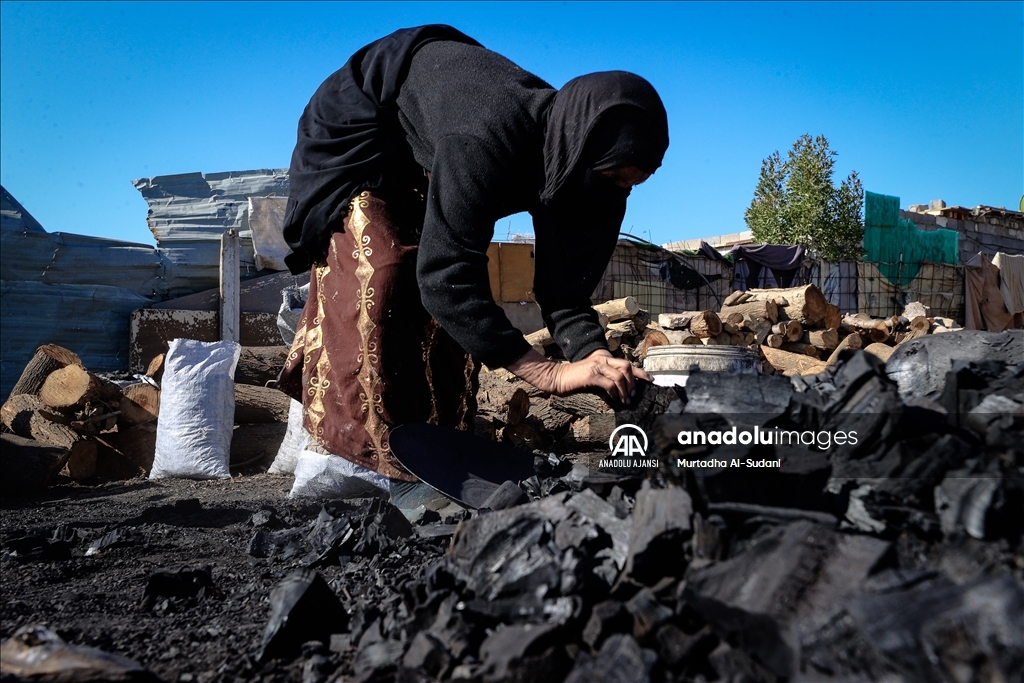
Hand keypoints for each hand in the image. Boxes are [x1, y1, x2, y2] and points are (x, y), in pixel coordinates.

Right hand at [506, 348, 651, 404]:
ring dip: (625, 390)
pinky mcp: (591, 375)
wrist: (557, 378)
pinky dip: (615, 393)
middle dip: (634, 382)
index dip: (640, 372)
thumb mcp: (593, 379)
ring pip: (620, 376)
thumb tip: (620, 393)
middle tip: (633, 394)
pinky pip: (609, 383)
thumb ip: (606, 381)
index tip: (650, 380)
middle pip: (626, 366)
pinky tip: (614, 399)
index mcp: (604, 358)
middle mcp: (602, 359)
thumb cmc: (574, 380)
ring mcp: (597, 366)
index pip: (626, 363)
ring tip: (625, 400)